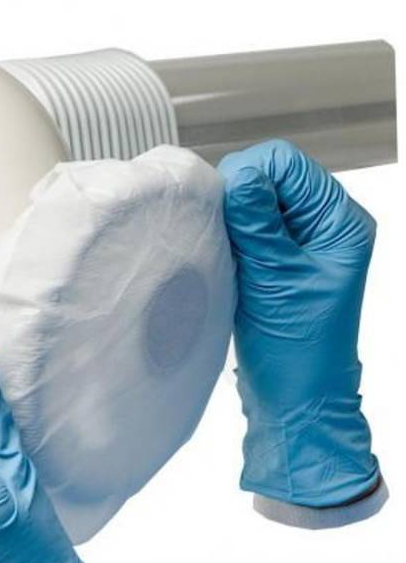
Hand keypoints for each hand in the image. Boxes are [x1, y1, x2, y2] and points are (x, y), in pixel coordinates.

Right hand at [219, 140, 385, 526]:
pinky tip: (226, 260)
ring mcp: (299, 243)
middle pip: (270, 177)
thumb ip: (257, 223)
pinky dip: (230, 237)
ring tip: (228, 254)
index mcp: (339, 222)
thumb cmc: (296, 348)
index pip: (287, 163)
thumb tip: (239, 172)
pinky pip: (247, 228)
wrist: (293, 399)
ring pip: (254, 202)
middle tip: (225, 236)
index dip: (250, 175)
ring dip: (232, 220)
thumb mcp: (275, 279)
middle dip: (238, 197)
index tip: (224, 207)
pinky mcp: (277, 260)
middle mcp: (323, 226)